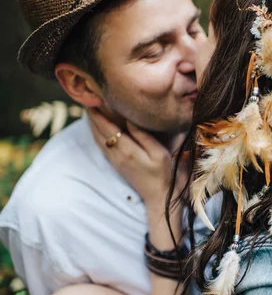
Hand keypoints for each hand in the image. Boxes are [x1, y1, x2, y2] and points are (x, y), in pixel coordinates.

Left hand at [87, 108, 186, 245]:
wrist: (158, 196)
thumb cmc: (163, 173)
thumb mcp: (158, 153)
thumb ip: (143, 135)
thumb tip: (129, 119)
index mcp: (127, 149)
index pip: (107, 126)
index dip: (98, 112)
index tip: (92, 97)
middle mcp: (117, 154)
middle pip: (98, 131)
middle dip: (91, 115)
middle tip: (85, 98)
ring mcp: (115, 160)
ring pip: (97, 138)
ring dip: (91, 124)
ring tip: (88, 110)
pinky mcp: (116, 165)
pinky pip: (101, 146)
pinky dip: (96, 134)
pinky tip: (97, 128)